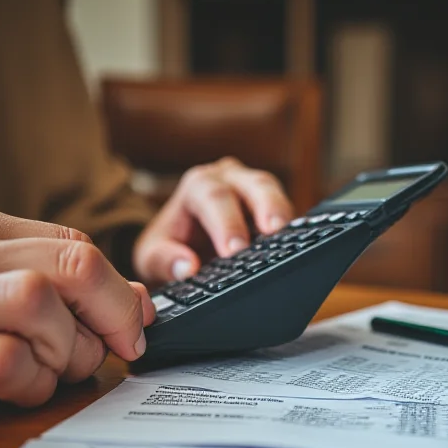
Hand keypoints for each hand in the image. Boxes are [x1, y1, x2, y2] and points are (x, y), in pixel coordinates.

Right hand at [0, 210, 154, 406]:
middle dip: (105, 319)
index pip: (74, 245)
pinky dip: (29, 383)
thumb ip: (63, 286)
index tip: (132, 332)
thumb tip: (142, 302)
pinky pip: (7, 360)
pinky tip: (16, 387)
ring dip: (63, 353)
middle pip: (74, 265)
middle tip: (89, 356)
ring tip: (41, 370)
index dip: (120, 294)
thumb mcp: (4, 288)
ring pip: (38, 301)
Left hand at [133, 157, 293, 284]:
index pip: (213, 196)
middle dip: (266, 207)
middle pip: (254, 184)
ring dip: (284, 214)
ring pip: (276, 193)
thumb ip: (163, 261)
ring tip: (292, 237)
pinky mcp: (271, 209)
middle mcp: (229, 180)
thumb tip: (187, 267)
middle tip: (275, 233)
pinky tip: (296, 246)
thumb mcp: (151, 258)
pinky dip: (292, 230)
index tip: (233, 251)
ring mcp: (253, 191)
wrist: (181, 251)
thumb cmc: (167, 250)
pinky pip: (286, 214)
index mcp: (197, 186)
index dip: (226, 222)